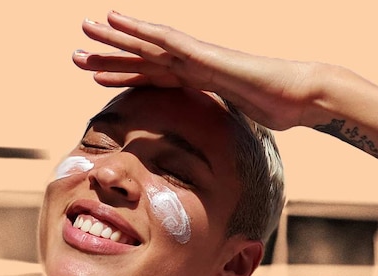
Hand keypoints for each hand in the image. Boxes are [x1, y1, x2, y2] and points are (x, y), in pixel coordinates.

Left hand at [73, 12, 318, 130]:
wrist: (301, 95)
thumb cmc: (280, 110)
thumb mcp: (241, 125)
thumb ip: (223, 130)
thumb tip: (219, 153)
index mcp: (200, 81)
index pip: (154, 78)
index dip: (125, 76)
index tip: (96, 78)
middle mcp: (194, 64)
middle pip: (144, 60)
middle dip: (109, 56)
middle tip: (75, 55)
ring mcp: (198, 56)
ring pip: (147, 44)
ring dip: (114, 38)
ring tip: (84, 30)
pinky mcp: (205, 53)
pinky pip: (166, 39)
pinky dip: (138, 30)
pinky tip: (115, 20)